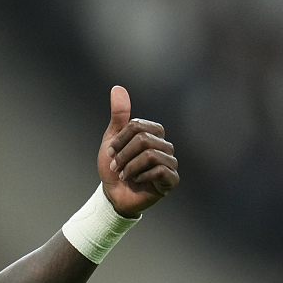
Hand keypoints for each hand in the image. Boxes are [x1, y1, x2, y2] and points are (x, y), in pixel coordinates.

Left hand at [98, 86, 178, 217]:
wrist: (113, 195)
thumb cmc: (114, 167)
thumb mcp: (112, 140)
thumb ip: (118, 115)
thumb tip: (117, 88)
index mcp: (153, 133)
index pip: (137, 126)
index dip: (120, 140)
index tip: (110, 153)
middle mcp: (165, 146)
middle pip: (143, 140)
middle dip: (123, 155)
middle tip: (116, 167)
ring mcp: (170, 163)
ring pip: (150, 155)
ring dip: (130, 167)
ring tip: (124, 175)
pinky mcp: (172, 180)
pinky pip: (159, 170)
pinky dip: (140, 176)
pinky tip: (136, 181)